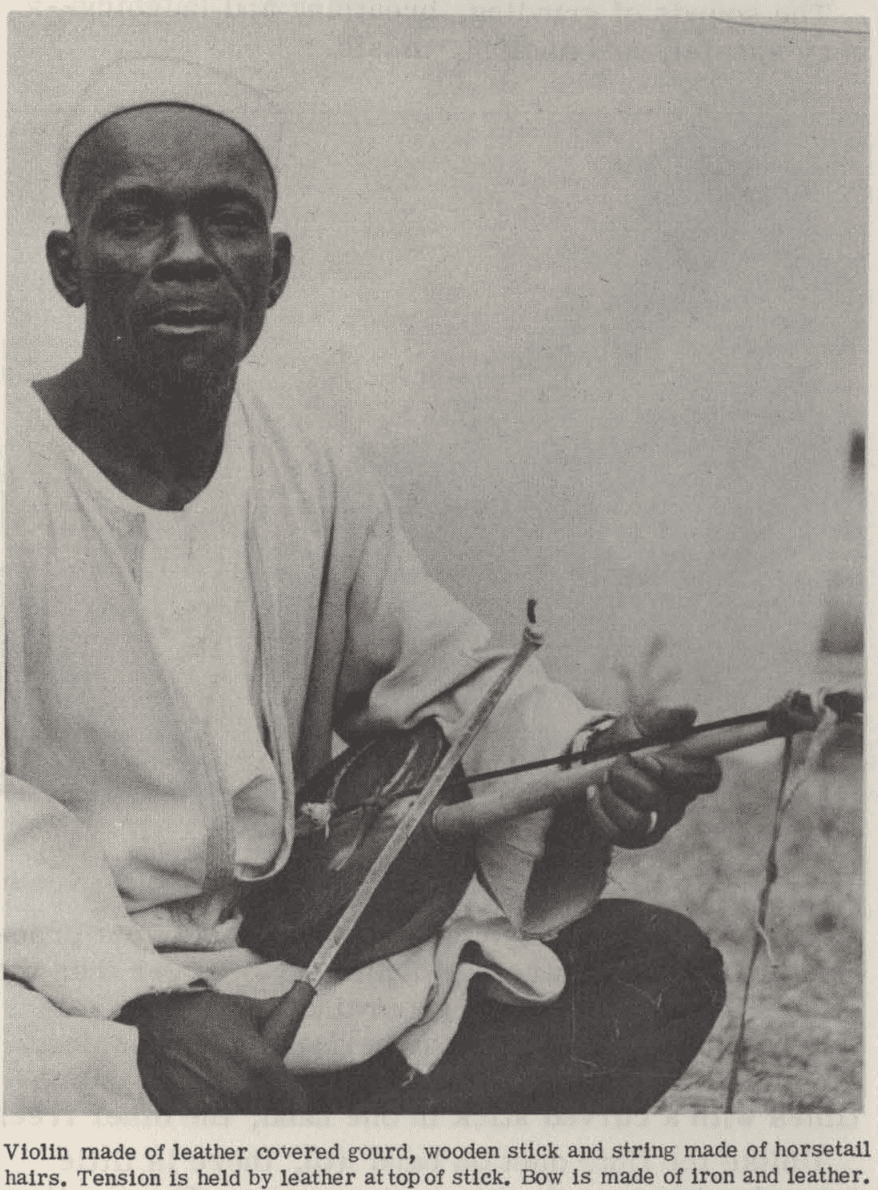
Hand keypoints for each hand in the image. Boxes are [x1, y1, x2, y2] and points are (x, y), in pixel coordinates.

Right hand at [118, 990, 307, 1114]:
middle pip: (272, 1116)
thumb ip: (283, 1011)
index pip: (297, 1103)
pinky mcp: (188, 1119)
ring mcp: (213, 1110)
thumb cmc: (202, 1012)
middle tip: (257, 1085)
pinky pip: (212, 1127)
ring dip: (243, 1111)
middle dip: (269, 1102)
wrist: (155, 1020)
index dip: (293, 1095)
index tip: (287, 1090)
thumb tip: (305, 994)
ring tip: (228, 1086)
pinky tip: (207, 1094)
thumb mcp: (247, 1008)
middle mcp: (240, 1093)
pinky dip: (214, 1116)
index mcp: (261, 1065)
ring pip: (243, 1124)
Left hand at [586, 705, 721, 848]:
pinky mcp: (635, 838)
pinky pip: (615, 834)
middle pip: (662, 800)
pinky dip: (598, 810)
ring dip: (612, 795)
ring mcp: (658, 822)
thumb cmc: (627, 740)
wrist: (595, 763)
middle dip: (630, 778)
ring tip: (605, 777)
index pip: (709, 778)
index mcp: (691, 770)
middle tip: (618, 762)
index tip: (650, 759)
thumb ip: (664, 717)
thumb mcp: (641, 722)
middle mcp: (679, 800)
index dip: (680, 771)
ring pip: (637, 821)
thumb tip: (689, 712)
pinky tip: (593, 792)